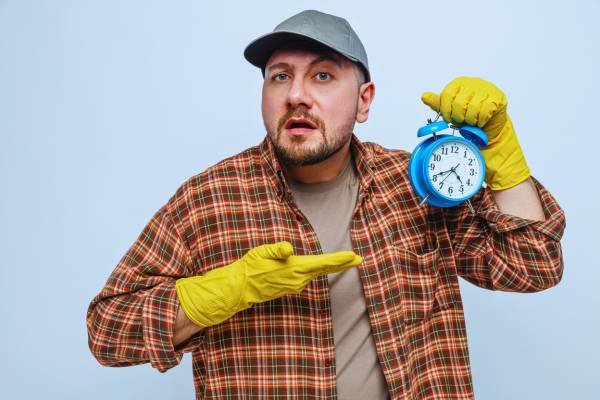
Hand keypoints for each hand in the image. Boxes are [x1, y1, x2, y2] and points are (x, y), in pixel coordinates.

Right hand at [175, 241, 361, 326]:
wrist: (241, 287)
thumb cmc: (251, 267)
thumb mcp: (262, 253)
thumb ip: (277, 250)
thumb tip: (288, 250)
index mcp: (294, 268)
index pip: (322, 263)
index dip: (340, 260)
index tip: (355, 257)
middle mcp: (298, 279)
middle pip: (324, 269)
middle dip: (342, 264)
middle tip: (359, 259)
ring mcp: (295, 285)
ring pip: (315, 273)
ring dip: (328, 266)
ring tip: (344, 260)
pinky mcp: (290, 287)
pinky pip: (305, 276)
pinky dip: (315, 270)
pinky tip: (314, 266)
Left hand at [421, 76, 529, 189]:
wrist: (489, 120)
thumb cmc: (468, 113)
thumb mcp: (450, 109)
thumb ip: (438, 103)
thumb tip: (424, 96)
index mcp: (458, 83)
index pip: (447, 95)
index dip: (446, 111)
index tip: (449, 118)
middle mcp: (472, 83)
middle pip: (459, 103)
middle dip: (458, 118)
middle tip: (461, 121)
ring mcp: (486, 89)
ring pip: (472, 108)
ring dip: (470, 120)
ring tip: (471, 121)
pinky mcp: (496, 97)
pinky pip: (485, 112)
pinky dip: (481, 120)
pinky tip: (480, 120)